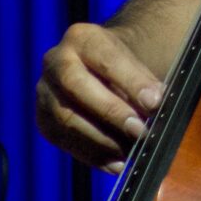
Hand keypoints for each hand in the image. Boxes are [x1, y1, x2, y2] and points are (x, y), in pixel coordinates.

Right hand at [36, 23, 163, 171]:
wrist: (104, 72)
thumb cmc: (127, 68)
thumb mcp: (139, 64)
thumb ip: (145, 83)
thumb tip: (155, 107)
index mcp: (83, 38)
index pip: (105, 58)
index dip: (131, 81)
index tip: (156, 102)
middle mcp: (56, 61)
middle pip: (76, 86)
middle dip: (111, 111)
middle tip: (141, 131)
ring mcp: (45, 92)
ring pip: (65, 119)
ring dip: (102, 139)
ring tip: (131, 150)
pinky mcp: (43, 120)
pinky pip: (63, 140)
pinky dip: (92, 155)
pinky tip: (116, 162)